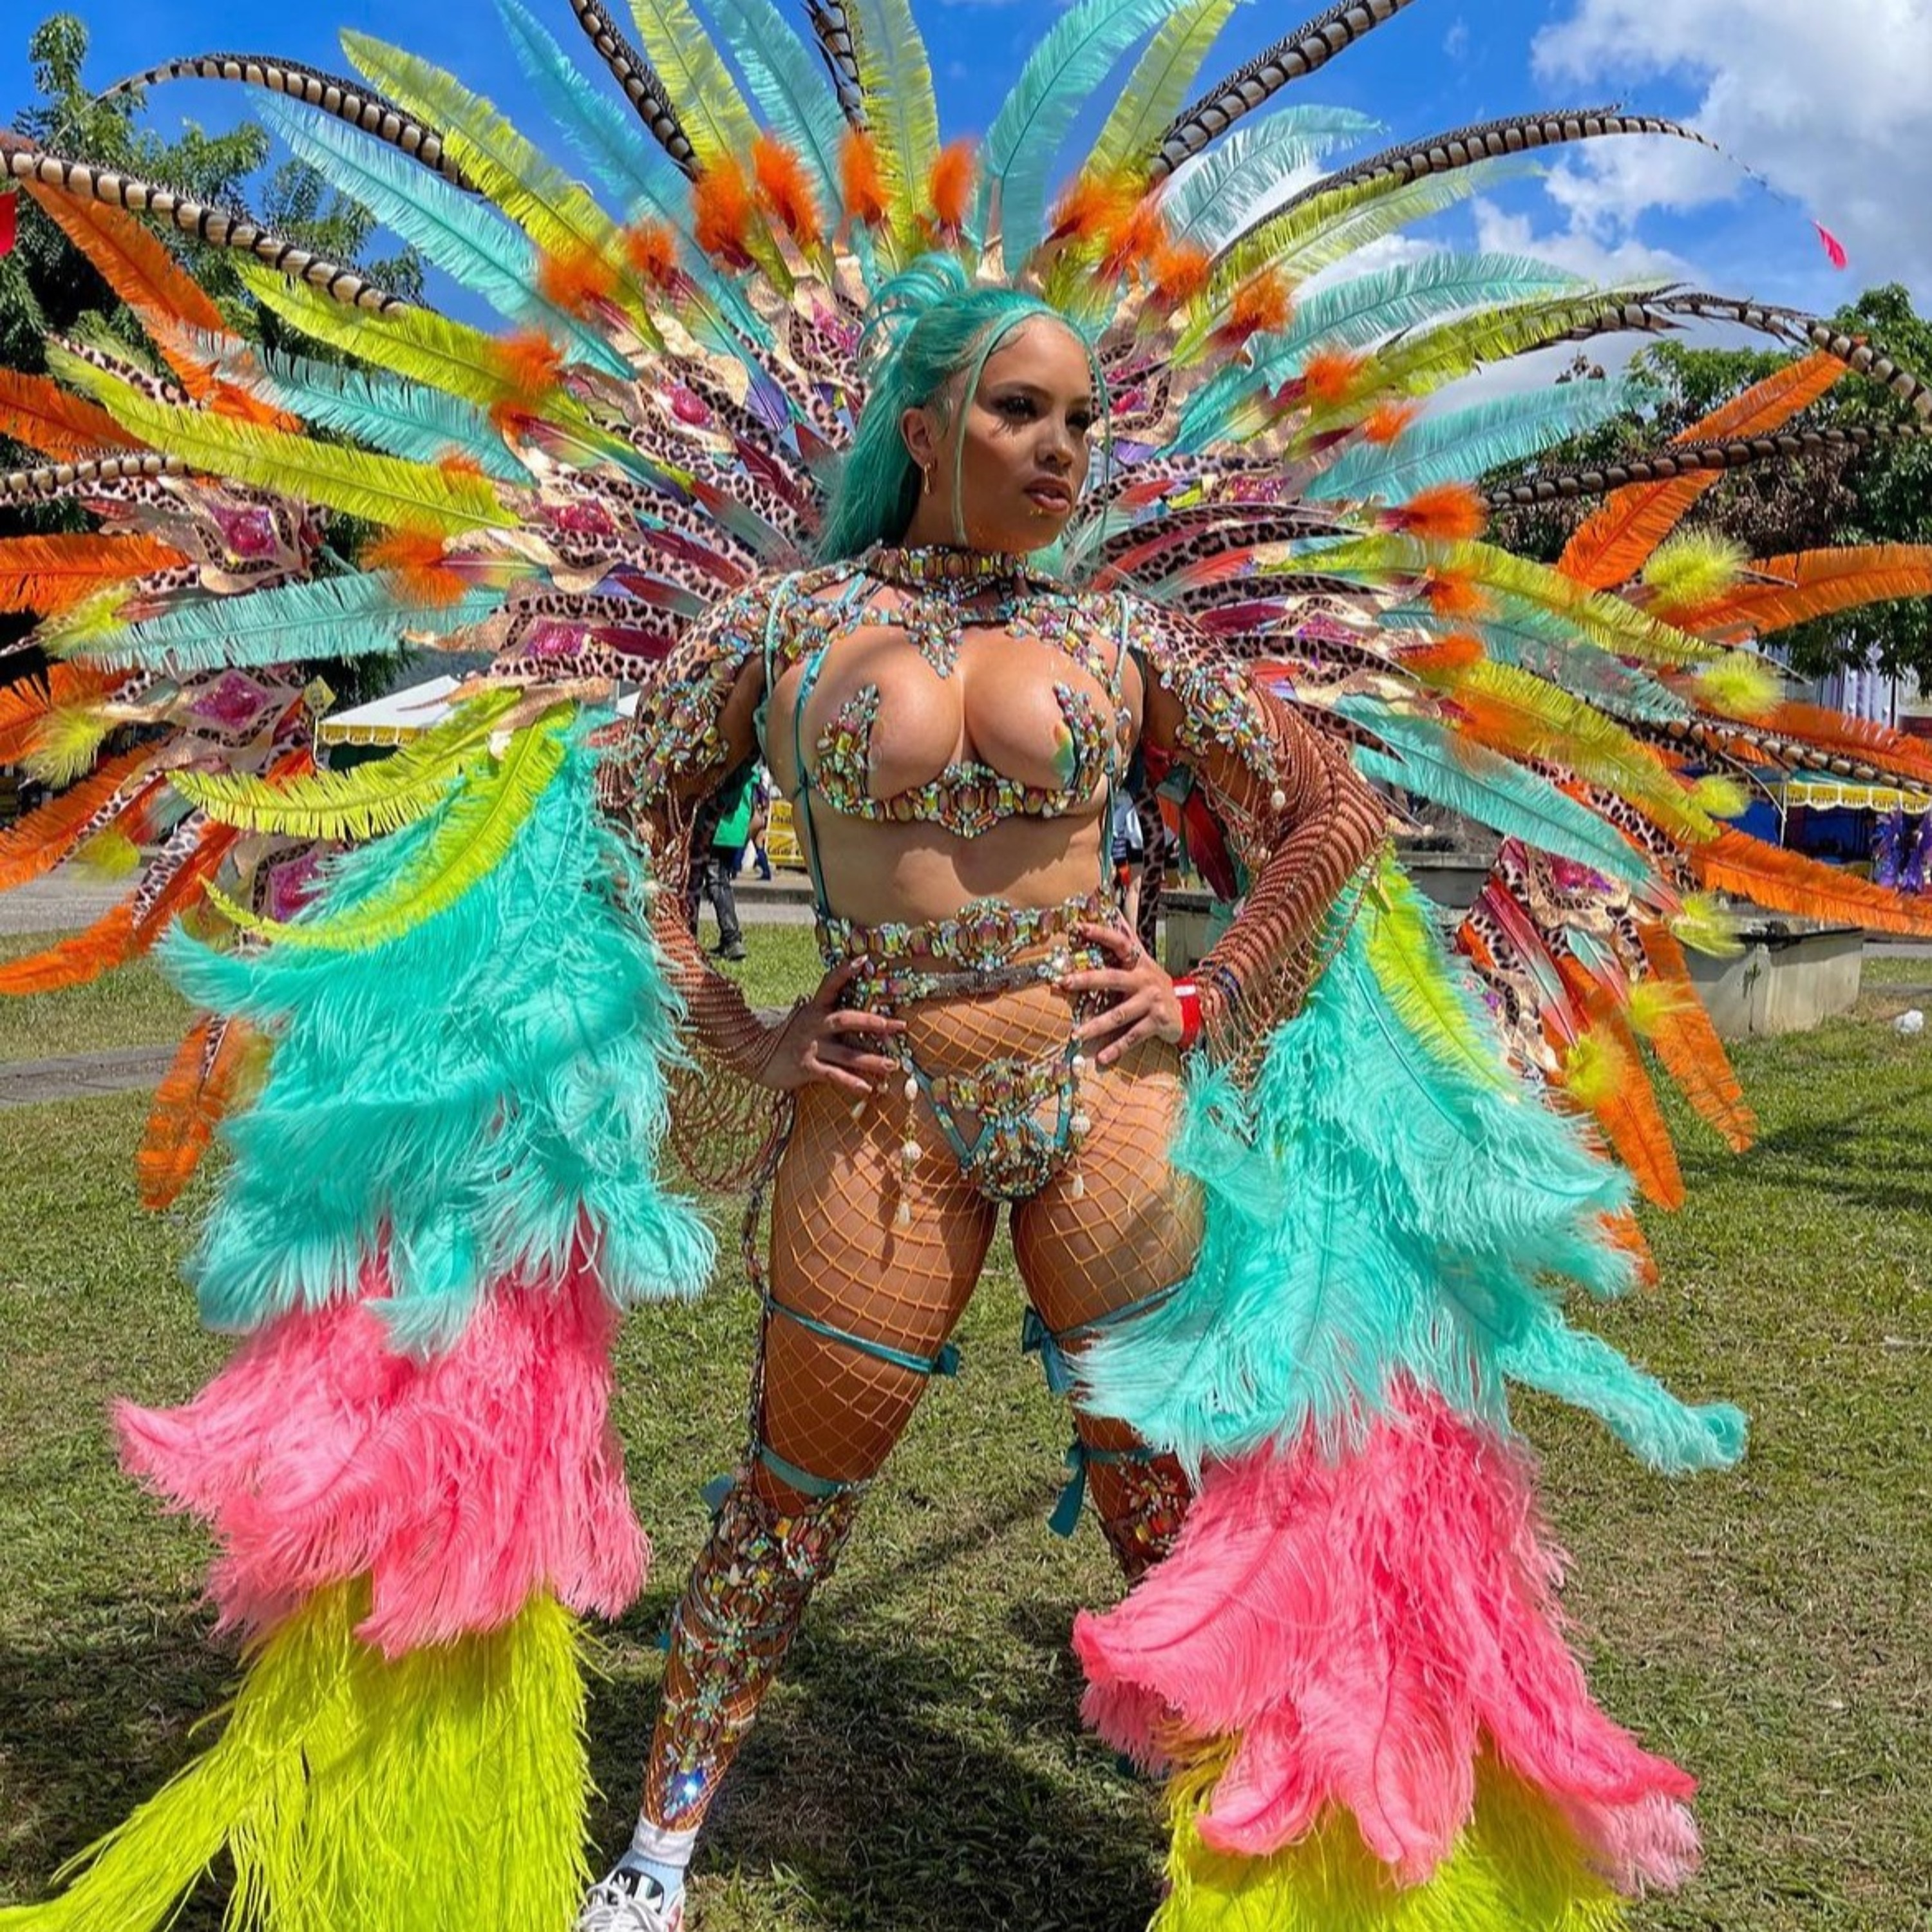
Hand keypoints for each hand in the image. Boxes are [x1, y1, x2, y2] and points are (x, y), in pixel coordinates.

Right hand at [759, 959, 906, 1094]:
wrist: (753, 1055)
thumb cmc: (789, 1037)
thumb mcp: (806, 1019)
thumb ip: (828, 1015)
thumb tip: (859, 1014)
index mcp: (815, 1008)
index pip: (830, 985)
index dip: (845, 972)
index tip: (863, 960)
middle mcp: (813, 1024)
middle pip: (845, 1019)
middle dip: (873, 1022)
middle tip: (898, 1025)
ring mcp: (810, 1046)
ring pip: (845, 1053)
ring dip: (871, 1060)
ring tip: (892, 1065)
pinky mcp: (806, 1067)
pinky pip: (833, 1075)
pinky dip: (852, 1082)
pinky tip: (868, 1089)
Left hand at [1061, 922, 1180, 1066]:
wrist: (1191, 1008)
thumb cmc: (1156, 984)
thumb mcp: (1144, 961)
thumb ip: (1128, 940)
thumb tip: (1113, 912)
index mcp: (1139, 962)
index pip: (1120, 943)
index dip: (1101, 933)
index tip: (1080, 928)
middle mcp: (1145, 980)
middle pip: (1112, 978)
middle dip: (1086, 979)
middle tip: (1063, 982)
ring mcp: (1151, 1002)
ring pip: (1119, 1014)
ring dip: (1096, 1025)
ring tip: (1076, 1033)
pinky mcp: (1157, 1023)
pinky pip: (1132, 1037)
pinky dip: (1116, 1048)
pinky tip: (1101, 1058)